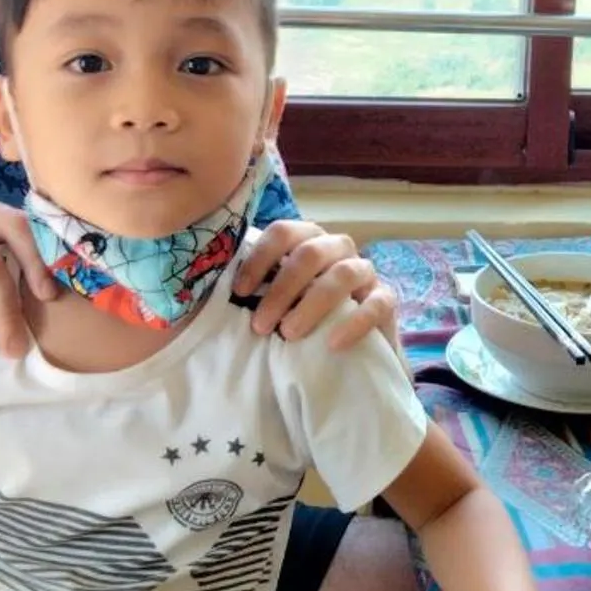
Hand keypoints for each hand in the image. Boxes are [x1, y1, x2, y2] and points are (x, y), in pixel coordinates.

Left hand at [236, 218, 399, 351]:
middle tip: (260, 326)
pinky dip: (354, 323)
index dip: (259, 258)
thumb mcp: (271, 303)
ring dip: (311, 304)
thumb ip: (249, 290)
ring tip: (288, 335)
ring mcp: (364, 273)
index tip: (239, 291)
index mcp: (306, 241)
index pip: (283, 232)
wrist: (345, 357)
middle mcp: (337, 249)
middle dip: (281, 289)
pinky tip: (332, 344)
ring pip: (342, 274)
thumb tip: (204, 290)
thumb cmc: (298, 322)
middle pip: (311, 253)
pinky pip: (376, 304)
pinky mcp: (386, 301)